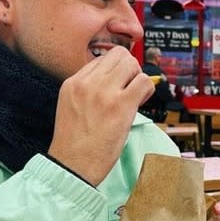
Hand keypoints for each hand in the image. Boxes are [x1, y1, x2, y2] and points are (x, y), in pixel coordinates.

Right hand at [47, 47, 155, 185]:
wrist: (72, 166)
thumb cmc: (75, 144)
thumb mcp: (72, 107)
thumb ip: (89, 91)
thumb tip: (117, 82)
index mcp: (73, 83)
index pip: (101, 58)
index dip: (116, 70)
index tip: (119, 86)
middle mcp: (87, 83)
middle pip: (119, 55)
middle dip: (130, 69)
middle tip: (131, 88)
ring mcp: (104, 92)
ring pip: (132, 63)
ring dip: (139, 78)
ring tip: (135, 97)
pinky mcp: (121, 105)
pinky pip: (145, 82)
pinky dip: (148, 91)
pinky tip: (140, 104)